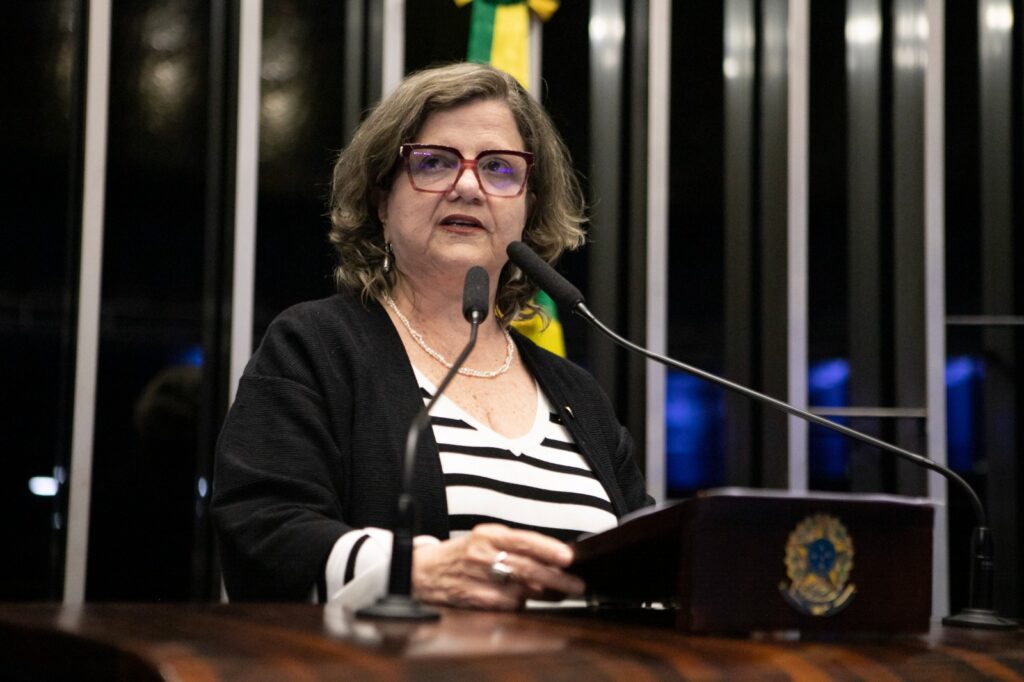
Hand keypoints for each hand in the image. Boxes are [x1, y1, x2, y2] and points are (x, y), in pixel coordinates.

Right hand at [412, 523, 584, 609]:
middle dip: (556, 578)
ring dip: (544, 594)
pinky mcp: (474, 599)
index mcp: (488, 535)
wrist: (424, 571)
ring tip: (560, 594)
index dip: (548, 548)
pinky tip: (527, 601)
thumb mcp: (486, 539)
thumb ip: (515, 546)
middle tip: (576, 584)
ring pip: (520, 589)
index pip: (523, 540)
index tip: (568, 557)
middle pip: (526, 567)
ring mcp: (478, 579)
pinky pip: (507, 605)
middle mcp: (482, 554)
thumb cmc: (461, 554)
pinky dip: (521, 604)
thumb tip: (553, 557)